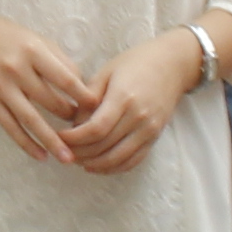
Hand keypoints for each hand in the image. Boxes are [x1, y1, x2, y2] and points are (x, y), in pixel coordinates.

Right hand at [0, 5, 98, 164]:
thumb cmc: (10, 37)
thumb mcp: (38, 41)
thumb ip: (60, 62)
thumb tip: (83, 90)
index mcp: (33, 51)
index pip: (65, 78)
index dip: (83, 95)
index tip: (98, 108)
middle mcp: (16, 69)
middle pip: (49, 101)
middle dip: (69, 116)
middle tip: (85, 129)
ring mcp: (1, 87)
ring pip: (30, 120)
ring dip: (51, 140)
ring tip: (68, 157)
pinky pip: (10, 127)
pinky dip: (26, 144)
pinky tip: (41, 156)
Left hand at [52, 30, 206, 175]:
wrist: (172, 64)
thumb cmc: (136, 63)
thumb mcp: (106, 72)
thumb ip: (88, 98)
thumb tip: (73, 124)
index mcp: (124, 97)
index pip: (96, 129)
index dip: (74, 138)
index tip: (59, 136)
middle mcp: (139, 117)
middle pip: (104, 146)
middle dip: (79, 152)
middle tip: (63, 150)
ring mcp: (149, 130)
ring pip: (117, 159)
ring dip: (94, 164)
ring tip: (77, 160)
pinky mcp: (155, 138)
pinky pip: (132, 161)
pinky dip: (113, 168)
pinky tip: (97, 166)